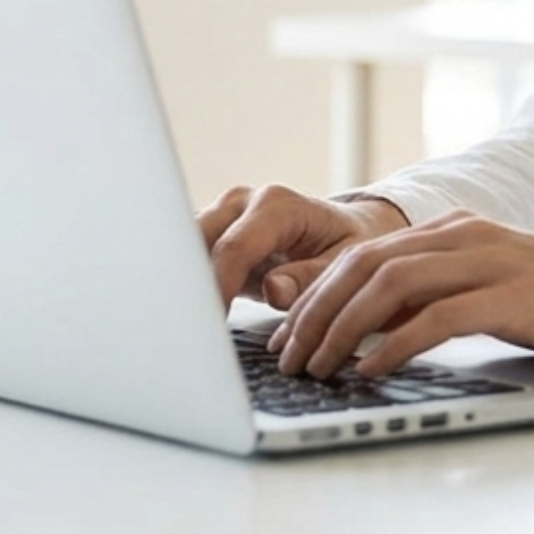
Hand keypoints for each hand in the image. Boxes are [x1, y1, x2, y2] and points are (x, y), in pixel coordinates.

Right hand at [197, 184, 409, 308]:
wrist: (348, 229)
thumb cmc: (350, 244)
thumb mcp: (345, 263)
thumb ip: (310, 277)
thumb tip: (274, 290)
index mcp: (277, 205)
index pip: (233, 248)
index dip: (218, 289)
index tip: (211, 326)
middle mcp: (242, 203)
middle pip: (196, 242)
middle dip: (189, 286)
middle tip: (190, 331)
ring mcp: (223, 216)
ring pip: (183, 248)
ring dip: (182, 285)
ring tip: (184, 326)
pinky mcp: (213, 234)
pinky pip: (188, 258)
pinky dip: (186, 286)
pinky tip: (188, 317)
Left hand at [267, 210, 533, 379]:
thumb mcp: (492, 292)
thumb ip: (438, 299)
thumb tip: (373, 332)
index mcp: (456, 230)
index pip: (364, 253)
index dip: (315, 292)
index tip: (286, 333)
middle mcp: (467, 235)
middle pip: (364, 263)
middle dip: (314, 311)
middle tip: (288, 356)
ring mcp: (492, 261)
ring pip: (391, 284)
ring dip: (343, 328)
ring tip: (318, 367)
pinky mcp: (516, 296)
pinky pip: (438, 317)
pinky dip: (395, 344)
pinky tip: (371, 370)